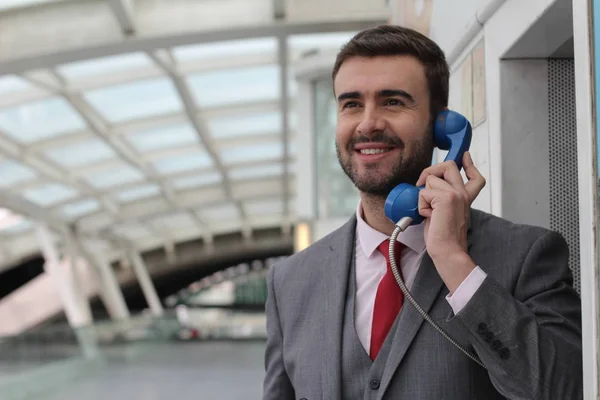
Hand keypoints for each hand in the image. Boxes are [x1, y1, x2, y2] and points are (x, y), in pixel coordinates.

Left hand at [415, 152, 485, 292]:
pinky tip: (429, 216)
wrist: (448, 250)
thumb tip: (427, 188)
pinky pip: (424, 192)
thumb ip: (441, 199)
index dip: (468, 164)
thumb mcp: (443, 213)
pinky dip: (421, 204)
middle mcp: (463, 193)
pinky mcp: (446, 198)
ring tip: (430, 211)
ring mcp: (456, 194)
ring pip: (431, 178)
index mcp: (465, 198)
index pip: (474, 177)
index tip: (465, 156)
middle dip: (431, 170)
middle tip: (422, 184)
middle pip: (449, 165)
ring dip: (423, 195)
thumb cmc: (443, 237)